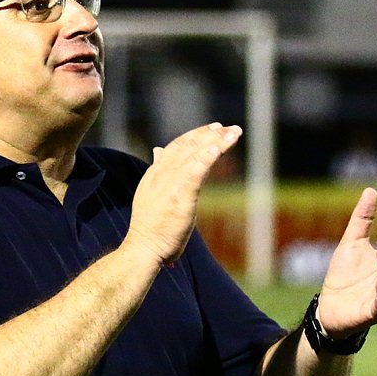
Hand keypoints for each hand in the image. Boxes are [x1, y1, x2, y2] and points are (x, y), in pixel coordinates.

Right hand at [125, 122, 241, 264]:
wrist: (143, 247)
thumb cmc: (150, 226)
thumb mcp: (151, 192)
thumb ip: (158, 171)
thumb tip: (157, 151)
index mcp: (155, 173)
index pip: (176, 146)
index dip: (195, 135)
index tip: (213, 128)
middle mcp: (161, 174)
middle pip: (188, 146)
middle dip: (210, 134)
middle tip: (229, 128)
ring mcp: (169, 184)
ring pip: (194, 155)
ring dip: (216, 142)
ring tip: (233, 133)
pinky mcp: (179, 196)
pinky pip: (194, 173)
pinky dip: (206, 159)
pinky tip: (218, 149)